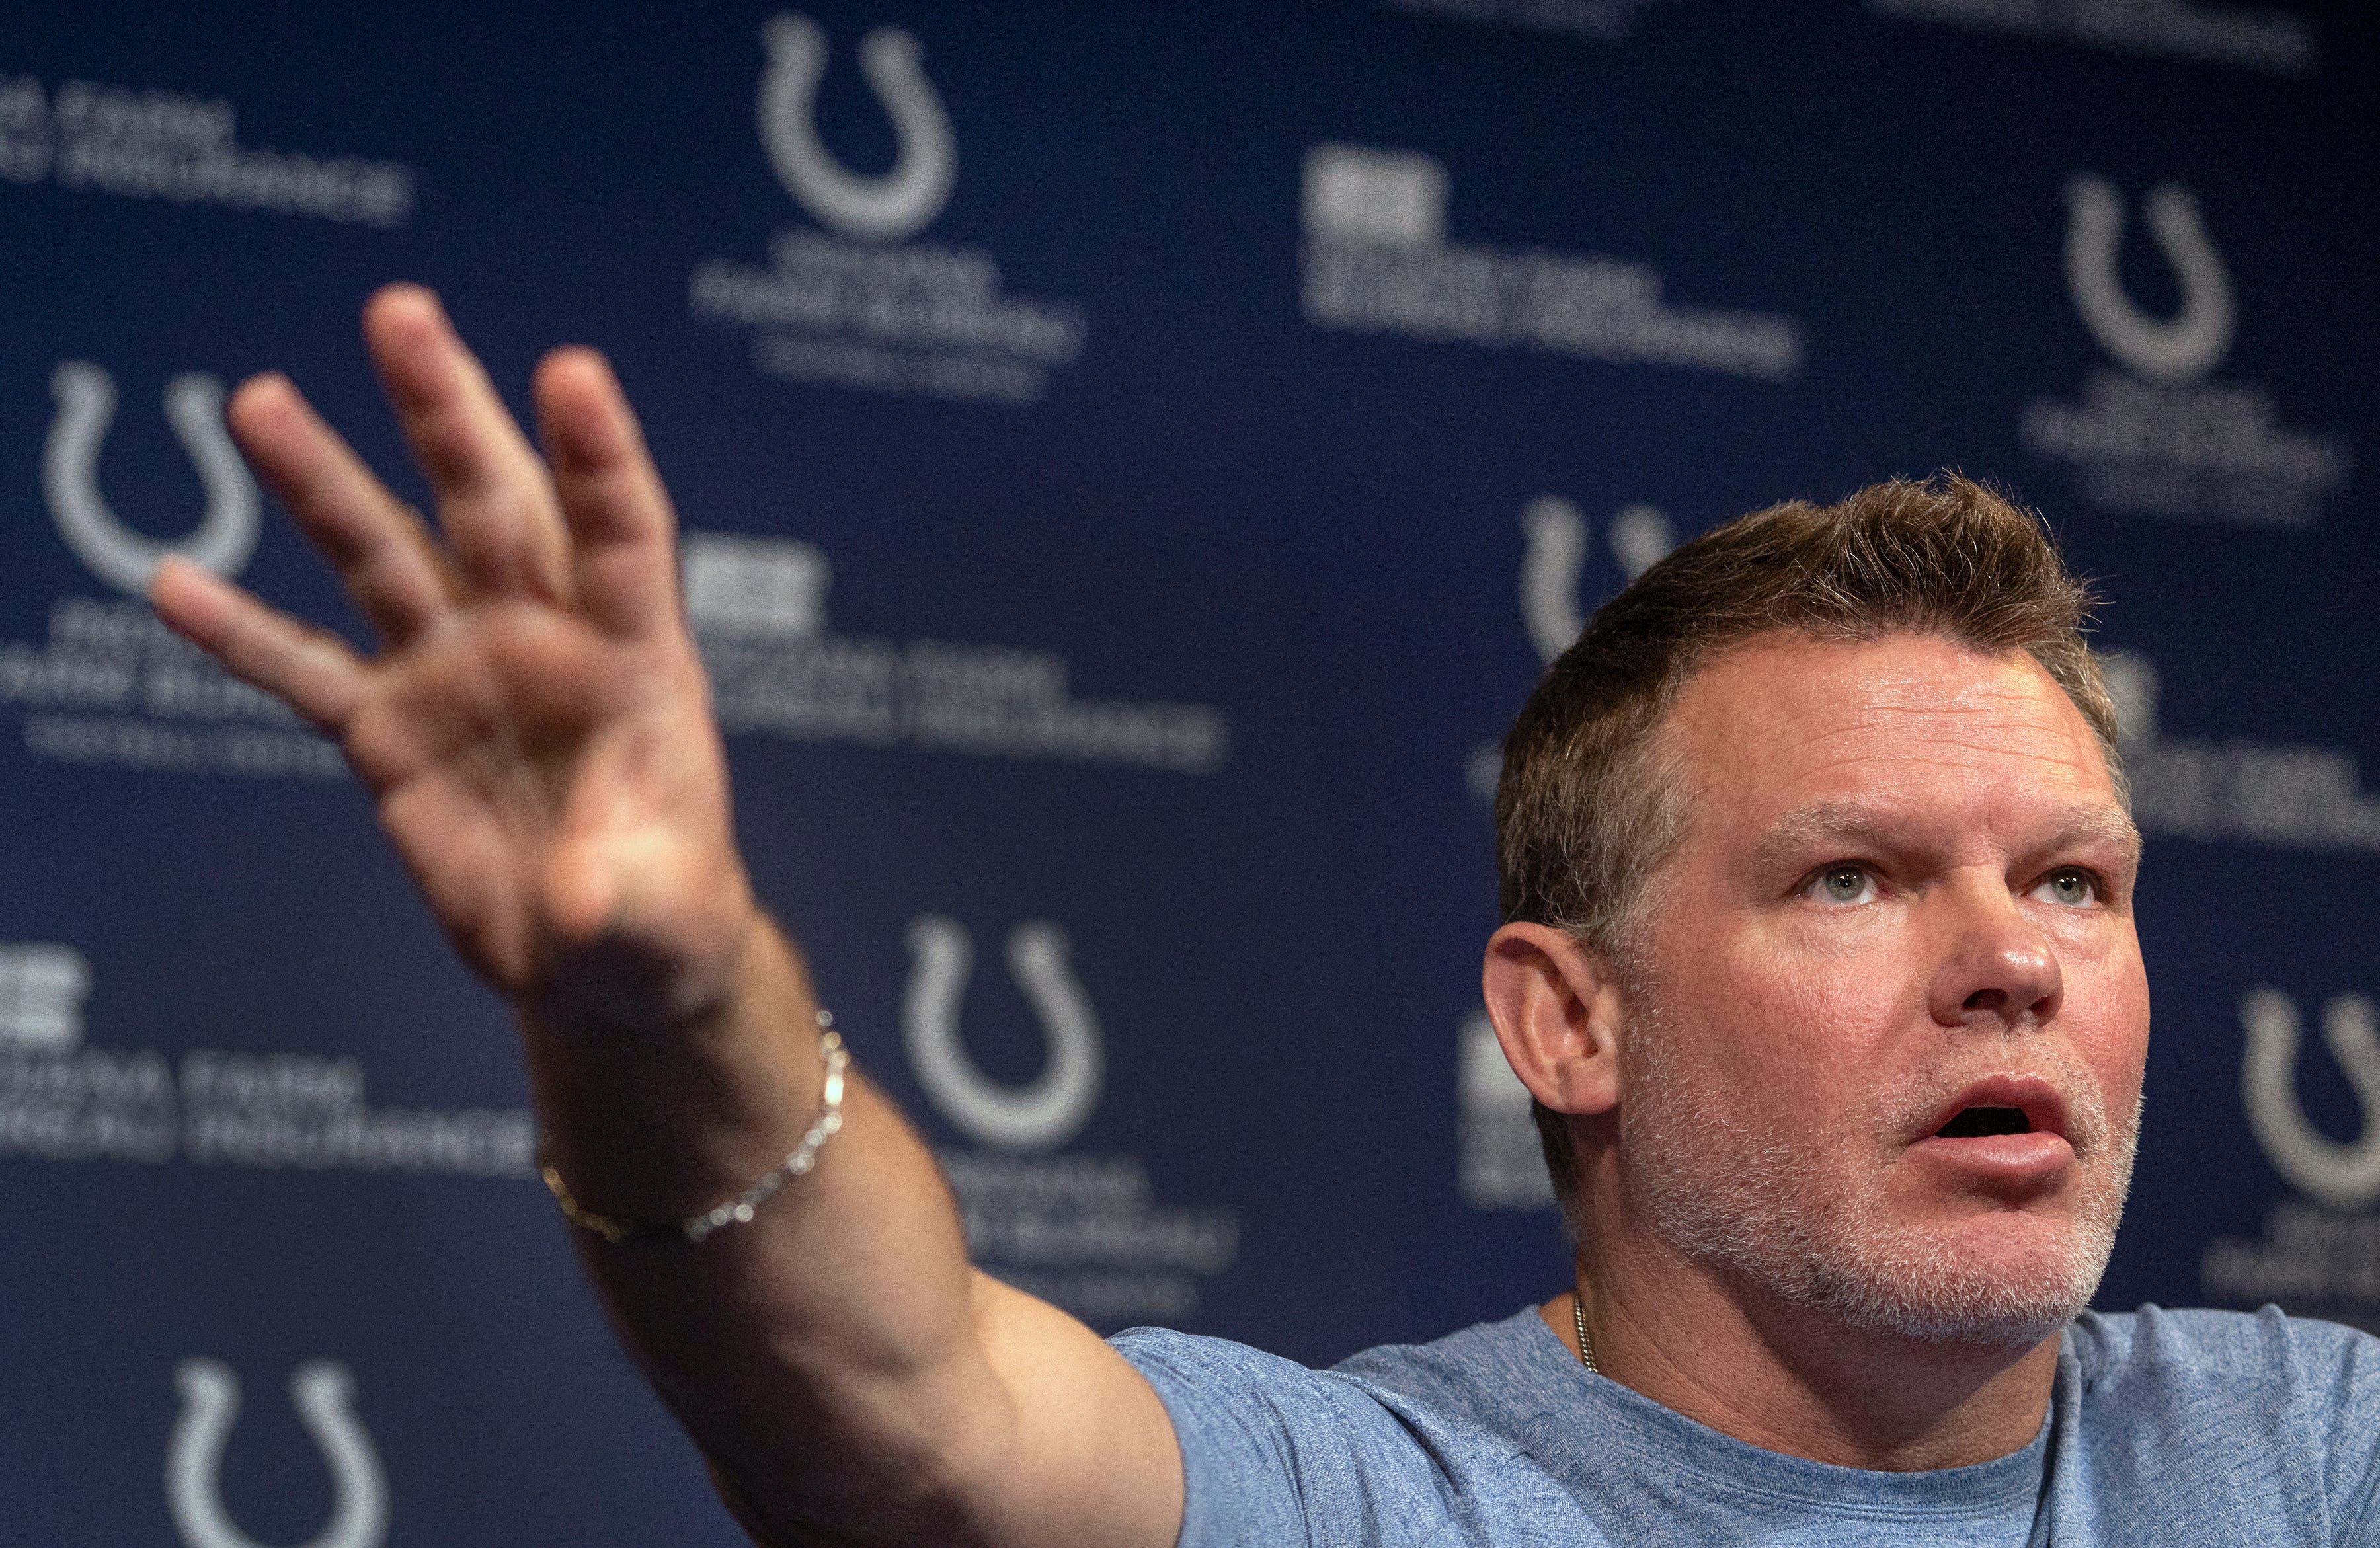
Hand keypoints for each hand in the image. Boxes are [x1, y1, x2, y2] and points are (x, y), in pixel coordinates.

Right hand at [152, 285, 755, 1028]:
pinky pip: (307, 671)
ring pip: (384, 556)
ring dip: (323, 483)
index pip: (623, 535)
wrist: (606, 956)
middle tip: (401, 313)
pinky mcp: (391, 730)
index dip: (599, 456)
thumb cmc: (663, 913)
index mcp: (637, 659)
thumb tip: (581, 896)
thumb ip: (627, 893)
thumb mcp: (665, 915)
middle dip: (447, 411)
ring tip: (260, 401)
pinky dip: (245, 633)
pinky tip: (177, 584)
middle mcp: (542, 638)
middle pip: (491, 503)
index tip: (569, 371)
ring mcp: (458, 673)